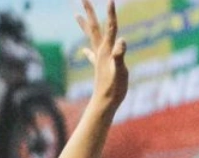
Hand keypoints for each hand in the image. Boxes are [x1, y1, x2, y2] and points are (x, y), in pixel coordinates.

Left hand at [77, 0, 128, 114]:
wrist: (104, 103)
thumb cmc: (114, 88)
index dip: (111, 13)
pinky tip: (84, 50)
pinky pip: (91, 55)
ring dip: (84, 25)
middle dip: (90, 12)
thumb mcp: (121, 71)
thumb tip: (122, 40)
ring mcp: (98, 58)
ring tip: (76, 15)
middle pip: (94, 27)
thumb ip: (120, 55)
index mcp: (106, 50)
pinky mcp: (98, 67)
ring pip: (90, 37)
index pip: (110, 27)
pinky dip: (88, 50)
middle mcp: (100, 51)